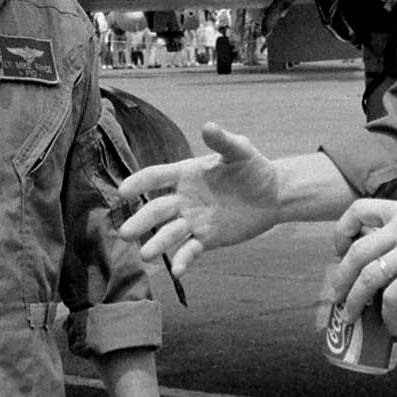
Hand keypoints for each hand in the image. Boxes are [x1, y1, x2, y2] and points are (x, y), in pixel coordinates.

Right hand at [116, 123, 284, 274]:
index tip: (123, 192)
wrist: (273, 195)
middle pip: (157, 210)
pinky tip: (176, 271)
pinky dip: (182, 260)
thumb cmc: (253, 167)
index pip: (157, 177)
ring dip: (156, 243)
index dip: (139, 183)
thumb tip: (208, 126)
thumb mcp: (240, 151)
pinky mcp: (206, 239)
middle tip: (124, 232)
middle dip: (141, 221)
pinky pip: (190, 250)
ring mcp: (193, 221)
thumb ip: (223, 141)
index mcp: (186, 174)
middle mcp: (184, 199)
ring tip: (144, 254)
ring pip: (169, 233)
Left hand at [331, 199, 396, 335]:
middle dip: (342, 279)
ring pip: (369, 277)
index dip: (342, 232)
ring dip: (357, 301)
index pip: (358, 210)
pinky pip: (393, 298)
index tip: (340, 252)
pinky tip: (394, 326)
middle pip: (356, 251)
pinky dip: (389, 316)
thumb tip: (390, 262)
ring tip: (354, 317)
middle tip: (338, 297)